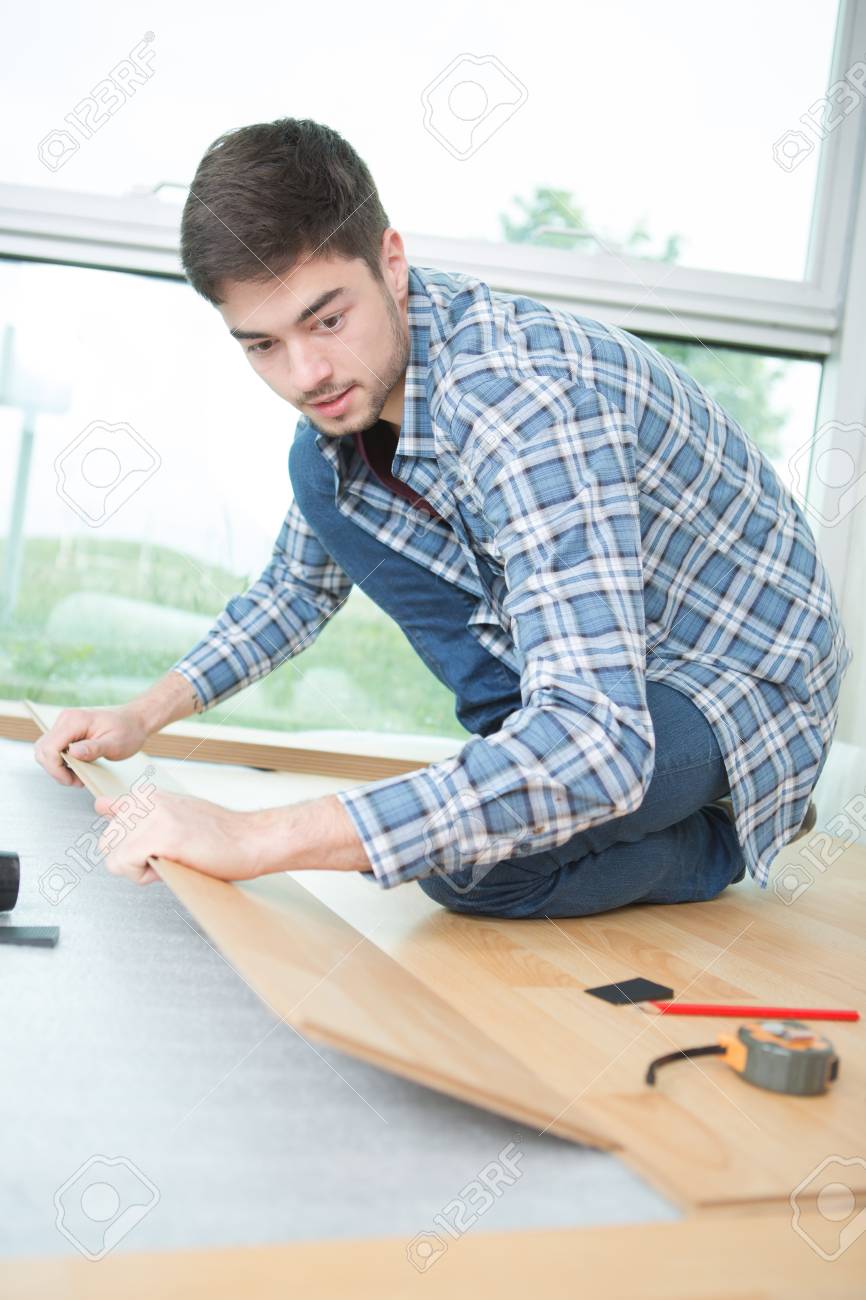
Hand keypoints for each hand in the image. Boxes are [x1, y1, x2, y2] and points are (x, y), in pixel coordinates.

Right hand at [35, 705, 148, 787]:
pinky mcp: (66, 732)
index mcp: (75, 720)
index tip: (72, 780)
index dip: (55, 768)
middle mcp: (65, 720)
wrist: (134, 722)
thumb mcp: (115, 743)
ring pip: (45, 751)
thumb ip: (94, 749)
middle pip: (43, 750)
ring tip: (78, 776)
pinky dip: (61, 763)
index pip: (50, 748)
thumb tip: (73, 753)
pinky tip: (77, 769)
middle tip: (76, 780)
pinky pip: (53, 750)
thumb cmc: (128, 731)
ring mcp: (64, 725)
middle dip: (55, 770)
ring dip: (57, 768)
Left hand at [94, 789, 261, 885]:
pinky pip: (124, 865)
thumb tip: (101, 804)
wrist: (252, 839)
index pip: (111, 812)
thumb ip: (137, 810)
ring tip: (172, 859)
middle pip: (107, 842)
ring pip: (113, 857)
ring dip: (138, 867)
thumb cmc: (220, 833)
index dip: (128, 837)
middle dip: (132, 857)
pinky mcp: (159, 837)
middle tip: (168, 855)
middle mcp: (147, 801)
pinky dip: (143, 875)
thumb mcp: (174, 812)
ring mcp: (152, 817)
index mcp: (150, 795)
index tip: (151, 840)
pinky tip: (171, 864)